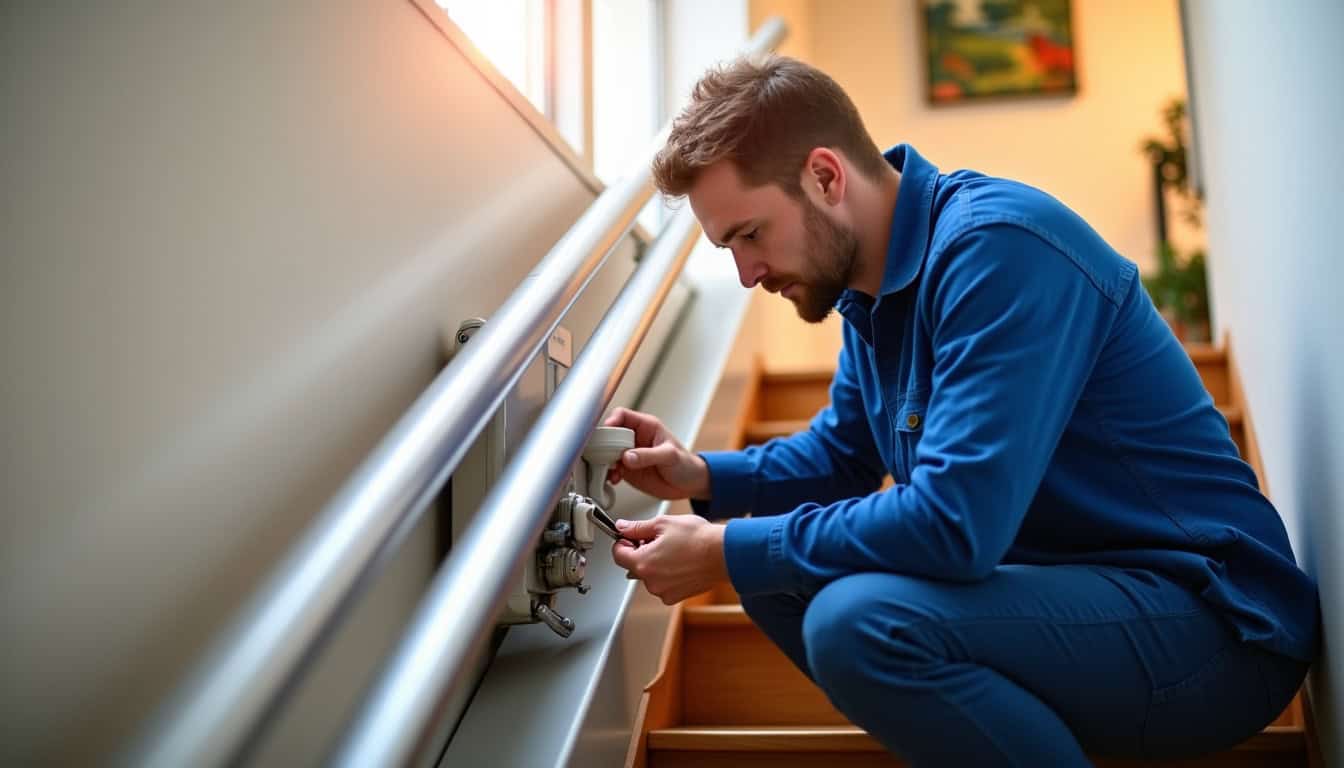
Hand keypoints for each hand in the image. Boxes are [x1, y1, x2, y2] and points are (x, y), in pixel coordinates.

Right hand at [602, 407, 709, 500]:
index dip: (612, 421)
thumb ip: (648, 455)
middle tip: (603, 455)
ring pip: (606, 452)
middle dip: (602, 444)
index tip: (607, 431)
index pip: (622, 416)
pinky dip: (608, 474)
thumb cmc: (686, 464)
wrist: (690, 484)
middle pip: (609, 434)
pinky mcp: (627, 470)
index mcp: (646, 426)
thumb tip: (627, 457)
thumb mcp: (670, 456)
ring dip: (603, 461)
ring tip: (609, 471)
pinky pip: (610, 469)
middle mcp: (634, 439)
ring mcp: (629, 454)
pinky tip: (613, 479)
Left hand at [611, 515, 727, 604]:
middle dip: (641, 552)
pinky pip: (662, 585)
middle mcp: (650, 582)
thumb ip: (637, 527)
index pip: (617, 554)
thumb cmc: (698, 538)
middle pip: (634, 565)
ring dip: (655, 564)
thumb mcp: (662, 524)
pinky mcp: (675, 597)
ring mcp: (663, 591)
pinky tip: (681, 562)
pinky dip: (667, 575)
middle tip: (658, 539)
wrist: (724, 554)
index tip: (632, 536)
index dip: (623, 542)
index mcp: (643, 562)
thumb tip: (622, 527)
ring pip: (649, 575)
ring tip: (674, 550)